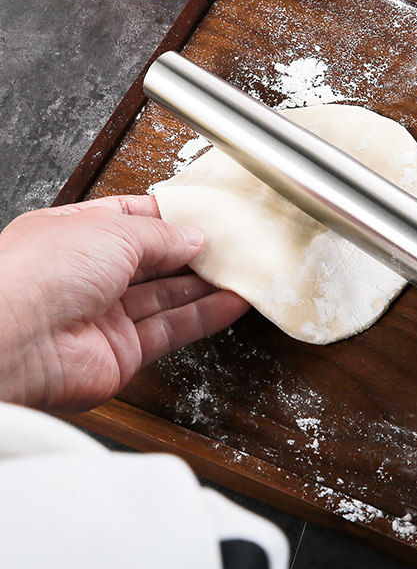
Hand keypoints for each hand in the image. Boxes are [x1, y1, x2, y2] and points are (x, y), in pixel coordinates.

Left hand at [0, 196, 249, 413]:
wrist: (14, 342)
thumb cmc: (40, 273)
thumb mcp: (112, 231)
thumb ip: (160, 235)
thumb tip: (192, 237)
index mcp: (74, 235)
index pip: (130, 220)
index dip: (169, 217)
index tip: (205, 215)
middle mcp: (87, 276)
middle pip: (154, 260)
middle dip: (193, 252)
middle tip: (231, 244)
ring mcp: (104, 316)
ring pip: (167, 297)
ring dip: (206, 285)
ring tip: (242, 272)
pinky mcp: (122, 352)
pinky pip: (172, 330)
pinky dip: (205, 316)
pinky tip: (232, 303)